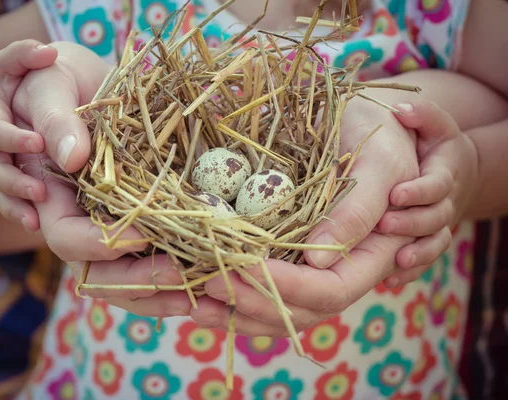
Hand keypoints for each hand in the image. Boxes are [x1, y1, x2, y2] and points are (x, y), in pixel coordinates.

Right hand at [0, 41, 107, 229]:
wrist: (35, 93)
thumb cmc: (35, 76)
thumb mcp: (27, 63)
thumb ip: (30, 59)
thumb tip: (49, 54)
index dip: (11, 138)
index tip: (38, 142)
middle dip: (13, 181)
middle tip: (40, 191)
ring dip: (16, 205)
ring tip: (35, 221)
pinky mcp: (14, 181)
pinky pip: (10, 202)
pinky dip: (23, 215)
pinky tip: (40, 228)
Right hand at [6, 42, 193, 316]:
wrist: (78, 87)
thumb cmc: (57, 85)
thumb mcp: (49, 91)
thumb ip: (55, 121)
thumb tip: (72, 156)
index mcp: (52, 200)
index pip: (67, 238)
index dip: (99, 244)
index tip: (143, 234)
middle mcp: (79, 223)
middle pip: (98, 274)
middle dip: (139, 280)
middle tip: (181, 275)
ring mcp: (107, 230)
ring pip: (127, 281)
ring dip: (162, 293)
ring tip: (202, 297)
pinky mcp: (135, 226)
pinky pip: (149, 264)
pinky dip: (175, 278)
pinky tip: (207, 280)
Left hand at [189, 94, 421, 334]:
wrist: (366, 122)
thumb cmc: (380, 135)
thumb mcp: (378, 165)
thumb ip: (358, 211)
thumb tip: (318, 261)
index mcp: (372, 255)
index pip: (332, 290)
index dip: (290, 287)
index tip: (247, 267)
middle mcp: (340, 269)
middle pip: (301, 310)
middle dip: (254, 302)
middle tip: (209, 284)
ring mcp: (314, 267)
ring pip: (279, 309)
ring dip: (236, 310)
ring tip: (196, 306)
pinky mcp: (291, 256)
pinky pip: (266, 289)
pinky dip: (233, 296)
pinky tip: (202, 296)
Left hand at [377, 101, 477, 286]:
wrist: (451, 169)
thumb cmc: (433, 142)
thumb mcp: (433, 124)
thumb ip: (422, 115)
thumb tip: (402, 110)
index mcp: (446, 173)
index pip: (437, 184)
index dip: (419, 191)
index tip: (395, 194)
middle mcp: (445, 202)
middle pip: (435, 218)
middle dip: (411, 223)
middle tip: (384, 224)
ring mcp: (438, 225)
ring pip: (432, 243)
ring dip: (415, 254)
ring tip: (393, 261)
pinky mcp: (427, 240)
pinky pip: (424, 261)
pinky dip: (409, 272)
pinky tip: (389, 281)